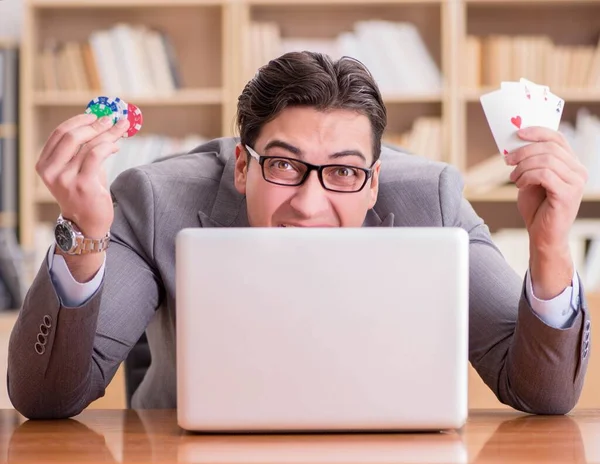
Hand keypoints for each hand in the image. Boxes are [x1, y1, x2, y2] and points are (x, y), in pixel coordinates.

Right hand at [36, 113, 129, 237]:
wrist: (88, 224)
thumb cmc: (84, 193)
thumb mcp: (78, 168)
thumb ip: (83, 148)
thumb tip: (103, 122)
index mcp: (44, 165)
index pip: (59, 134)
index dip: (78, 121)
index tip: (95, 115)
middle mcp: (51, 172)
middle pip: (71, 136)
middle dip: (94, 124)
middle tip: (111, 118)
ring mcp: (65, 179)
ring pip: (88, 145)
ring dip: (107, 133)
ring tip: (120, 128)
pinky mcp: (83, 185)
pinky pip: (96, 156)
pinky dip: (108, 146)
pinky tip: (116, 146)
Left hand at [506, 127, 587, 297]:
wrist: (542, 235)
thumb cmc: (537, 208)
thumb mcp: (531, 179)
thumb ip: (530, 162)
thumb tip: (516, 142)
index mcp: (571, 164)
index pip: (557, 138)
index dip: (537, 132)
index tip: (517, 133)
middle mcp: (578, 171)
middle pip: (549, 147)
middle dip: (523, 151)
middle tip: (507, 160)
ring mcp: (576, 182)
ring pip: (546, 160)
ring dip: (523, 166)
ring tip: (514, 177)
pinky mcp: (568, 194)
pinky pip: (544, 175)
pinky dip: (527, 177)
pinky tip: (520, 185)